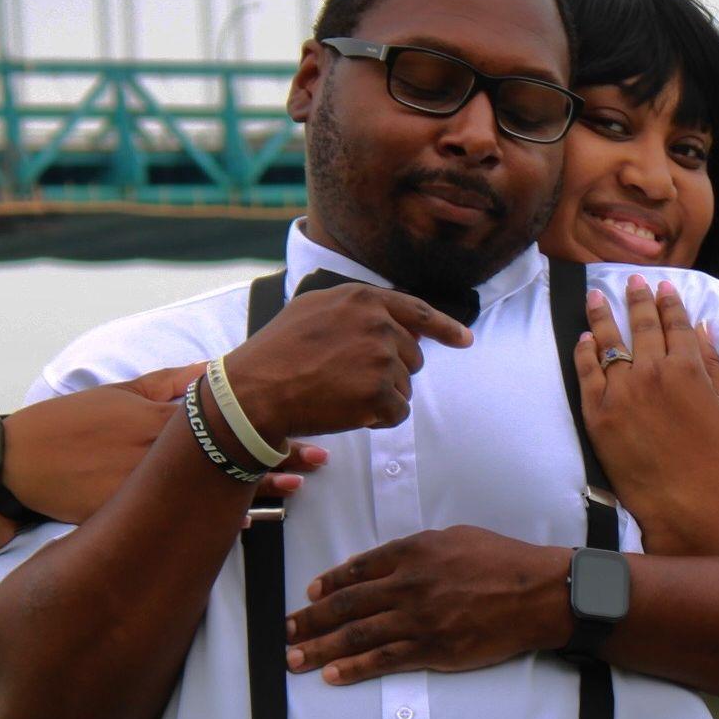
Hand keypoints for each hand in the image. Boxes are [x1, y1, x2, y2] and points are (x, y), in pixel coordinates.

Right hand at [3, 370, 324, 527]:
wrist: (18, 463)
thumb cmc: (71, 422)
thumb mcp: (121, 391)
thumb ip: (170, 382)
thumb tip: (214, 371)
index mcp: (156, 412)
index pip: (223, 412)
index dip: (267, 416)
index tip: (305, 417)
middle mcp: (155, 445)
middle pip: (227, 448)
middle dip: (276, 454)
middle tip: (319, 457)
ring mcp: (143, 480)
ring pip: (212, 485)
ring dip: (257, 489)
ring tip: (296, 490)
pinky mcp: (128, 510)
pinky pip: (181, 517)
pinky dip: (215, 522)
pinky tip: (249, 525)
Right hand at [226, 282, 472, 440]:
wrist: (254, 391)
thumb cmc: (276, 353)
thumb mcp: (313, 309)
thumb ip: (354, 310)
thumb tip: (389, 319)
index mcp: (362, 299)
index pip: (417, 311)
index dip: (445, 328)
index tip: (465, 340)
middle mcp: (378, 323)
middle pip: (411, 357)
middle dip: (389, 374)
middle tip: (347, 381)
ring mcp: (380, 357)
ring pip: (404, 387)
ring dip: (380, 398)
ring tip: (340, 394)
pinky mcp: (379, 392)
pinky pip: (397, 413)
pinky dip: (378, 419)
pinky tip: (348, 412)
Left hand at [284, 527, 568, 683]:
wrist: (537, 593)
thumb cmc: (502, 560)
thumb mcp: (455, 538)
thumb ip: (415, 549)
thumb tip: (380, 563)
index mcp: (413, 552)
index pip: (358, 570)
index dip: (328, 584)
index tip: (309, 594)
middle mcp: (409, 585)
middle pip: (347, 604)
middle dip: (311, 619)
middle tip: (286, 630)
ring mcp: (418, 620)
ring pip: (357, 635)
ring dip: (321, 648)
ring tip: (295, 657)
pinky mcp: (432, 650)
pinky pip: (383, 661)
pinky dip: (353, 669)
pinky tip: (332, 675)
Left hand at [576, 276, 718, 555]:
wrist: (685, 502)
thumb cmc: (715, 459)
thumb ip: (712, 364)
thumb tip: (702, 327)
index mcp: (687, 368)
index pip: (675, 324)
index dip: (669, 303)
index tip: (663, 288)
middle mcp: (652, 372)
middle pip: (641, 325)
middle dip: (637, 299)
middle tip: (631, 281)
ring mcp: (621, 391)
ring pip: (609, 342)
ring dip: (603, 315)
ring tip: (597, 296)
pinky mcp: (598, 413)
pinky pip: (586, 372)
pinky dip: (584, 351)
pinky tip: (584, 338)